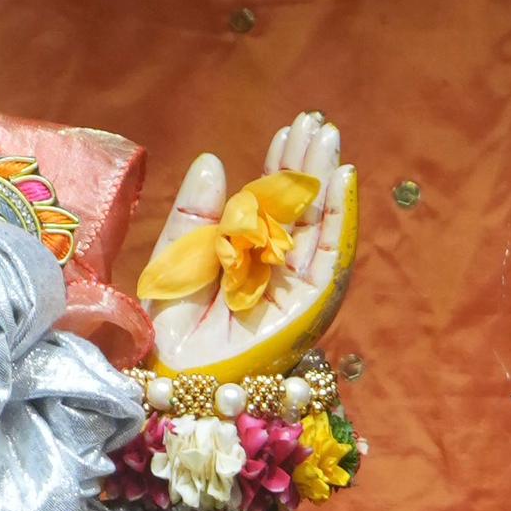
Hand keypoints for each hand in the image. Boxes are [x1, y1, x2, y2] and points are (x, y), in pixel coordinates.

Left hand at [145, 108, 358, 377]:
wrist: (173, 388)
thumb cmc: (167, 339)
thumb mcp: (175, 261)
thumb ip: (194, 216)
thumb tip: (215, 161)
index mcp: (245, 264)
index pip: (270, 211)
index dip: (279, 171)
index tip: (285, 133)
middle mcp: (275, 277)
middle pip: (300, 215)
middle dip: (307, 168)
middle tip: (314, 122)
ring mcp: (295, 294)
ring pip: (320, 230)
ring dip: (327, 183)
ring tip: (329, 138)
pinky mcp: (309, 311)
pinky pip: (331, 260)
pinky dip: (340, 219)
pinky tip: (343, 181)